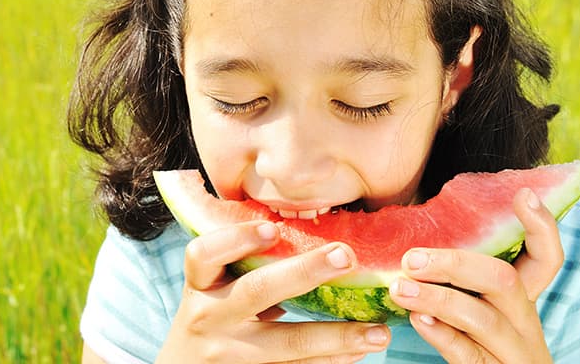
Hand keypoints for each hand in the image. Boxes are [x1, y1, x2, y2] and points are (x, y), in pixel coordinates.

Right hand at [157, 221, 390, 363]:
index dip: (237, 239)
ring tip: (379, 332)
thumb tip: (307, 237)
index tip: (273, 229)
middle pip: (257, 291)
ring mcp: (231, 354)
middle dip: (305, 271)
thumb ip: (242, 268)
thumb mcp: (210, 292)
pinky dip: (331, 360)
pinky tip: (357, 351)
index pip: (204, 255)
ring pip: (288, 343)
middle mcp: (210, 318)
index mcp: (199, 288)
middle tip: (347, 256)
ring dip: (339, 336)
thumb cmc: (208, 320)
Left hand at [387, 188, 563, 362]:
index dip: (542, 228)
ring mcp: (514, 354)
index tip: (523, 194)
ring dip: (438, 299)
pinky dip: (442, 335)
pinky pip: (469, 355)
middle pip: (506, 281)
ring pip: (484, 319)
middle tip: (411, 257)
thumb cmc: (475, 347)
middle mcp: (525, 324)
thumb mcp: (478, 310)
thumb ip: (461, 281)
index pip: (547, 260)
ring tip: (400, 287)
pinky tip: (418, 320)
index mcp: (523, 301)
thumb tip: (416, 246)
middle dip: (458, 263)